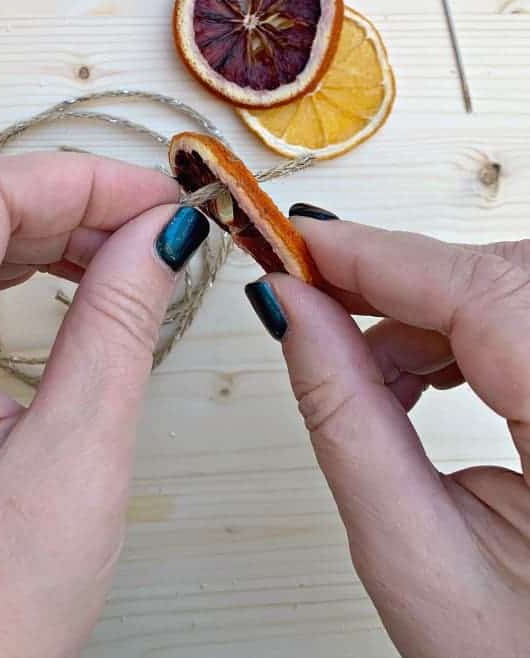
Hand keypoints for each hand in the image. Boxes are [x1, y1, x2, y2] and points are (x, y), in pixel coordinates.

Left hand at [0, 153, 207, 657]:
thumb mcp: (70, 461)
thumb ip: (119, 327)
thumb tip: (160, 238)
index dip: (82, 181)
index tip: (161, 198)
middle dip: (70, 204)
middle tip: (155, 226)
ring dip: (44, 232)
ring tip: (123, 253)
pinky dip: (11, 268)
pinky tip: (64, 276)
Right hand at [246, 208, 529, 657]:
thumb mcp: (414, 556)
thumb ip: (346, 420)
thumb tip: (293, 312)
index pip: (483, 294)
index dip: (379, 256)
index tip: (299, 242)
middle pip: (502, 277)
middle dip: (395, 278)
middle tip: (309, 290)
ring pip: (509, 289)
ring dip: (422, 311)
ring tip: (360, 365)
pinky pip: (519, 320)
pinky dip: (455, 333)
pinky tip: (416, 375)